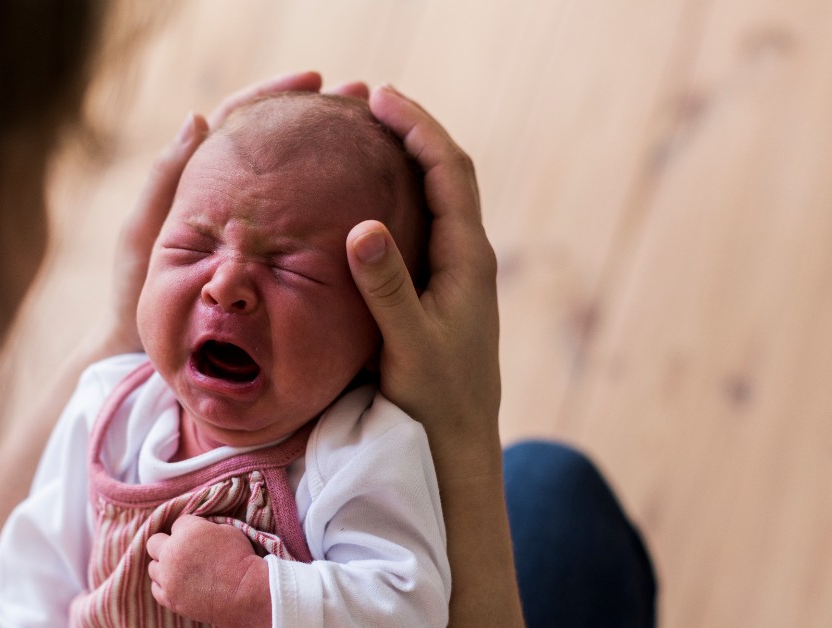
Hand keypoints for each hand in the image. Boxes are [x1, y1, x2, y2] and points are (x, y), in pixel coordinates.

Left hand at [97, 71, 344, 357]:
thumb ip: (165, 180)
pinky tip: (368, 200)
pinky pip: (307, 228)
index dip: (276, 95)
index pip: (242, 120)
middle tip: (362, 98)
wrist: (146, 353)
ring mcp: (257, 231)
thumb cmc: (137, 295)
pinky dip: (334, 208)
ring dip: (334, 156)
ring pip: (299, 183)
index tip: (314, 80)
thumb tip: (199, 118)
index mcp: (201, 180)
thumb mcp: (145, 234)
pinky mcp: (274, 263)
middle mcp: (235, 199)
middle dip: (320, 117)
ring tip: (376, 137)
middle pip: (280, 144)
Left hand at [146, 515, 270, 627]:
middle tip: (182, 550)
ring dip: (164, 565)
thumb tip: (198, 529)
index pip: (178, 523)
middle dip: (167, 543)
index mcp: (187, 532)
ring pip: (153, 567)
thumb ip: (205, 527)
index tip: (200, 537)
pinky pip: (156, 588)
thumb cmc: (241, 559)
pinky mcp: (170, 598)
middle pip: (154, 542)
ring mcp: (168, 578)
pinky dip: (164, 585)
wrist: (246, 593)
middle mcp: (171, 553)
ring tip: (180, 569)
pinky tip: (177, 583)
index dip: (190, 528)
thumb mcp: (227, 530)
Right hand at [346, 85, 501, 446]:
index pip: (449, 171)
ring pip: (435, 197)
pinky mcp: (439, 291)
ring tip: (366, 134)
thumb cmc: (436, 399)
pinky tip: (367, 198)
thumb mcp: (408, 345)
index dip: (417, 127)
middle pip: (447, 173)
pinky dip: (398, 195)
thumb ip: (387, 288)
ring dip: (407, 158)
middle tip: (367, 100)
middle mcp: (468, 257)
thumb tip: (363, 226)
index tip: (379, 97)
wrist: (457, 444)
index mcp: (468, 259)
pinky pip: (422, 224)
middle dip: (412, 130)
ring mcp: (456, 273)